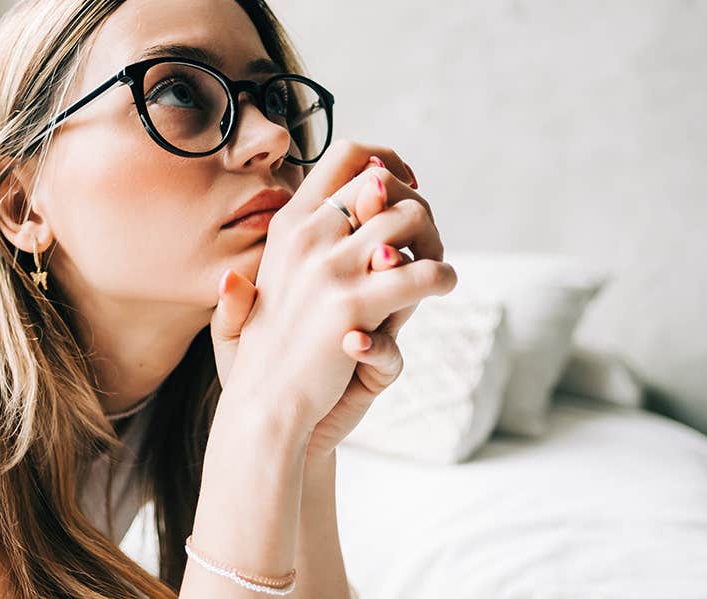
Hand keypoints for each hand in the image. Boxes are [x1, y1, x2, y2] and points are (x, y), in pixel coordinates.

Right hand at [220, 139, 455, 433]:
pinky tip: (443, 286)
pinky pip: (420, 274)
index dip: (386, 162)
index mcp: (289, 226)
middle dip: (417, 206)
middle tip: (428, 239)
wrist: (264, 406)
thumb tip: (369, 186)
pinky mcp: (352, 308)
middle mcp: (307, 237)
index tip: (408, 185)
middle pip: (384, 184)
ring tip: (438, 267)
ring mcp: (328, 270)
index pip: (345, 156)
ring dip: (434, 239)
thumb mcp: (277, 279)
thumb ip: (311, 235)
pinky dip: (441, 277)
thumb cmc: (273, 349)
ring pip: (408, 220)